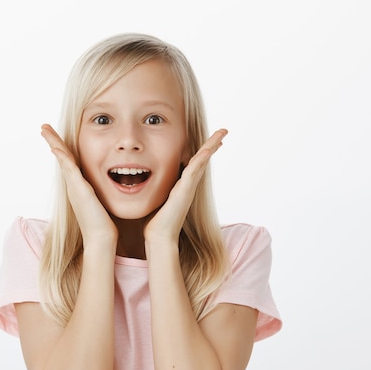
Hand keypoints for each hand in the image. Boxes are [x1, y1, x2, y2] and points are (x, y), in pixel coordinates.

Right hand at [40, 124, 117, 245]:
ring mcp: (74, 187)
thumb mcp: (102, 202)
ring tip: (45, 130)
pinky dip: (62, 157)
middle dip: (53, 141)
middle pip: (61, 157)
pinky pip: (69, 169)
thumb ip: (101, 193)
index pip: (69, 162)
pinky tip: (57, 147)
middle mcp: (73, 185)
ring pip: (62, 160)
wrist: (101, 238)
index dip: (62, 149)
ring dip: (54, 143)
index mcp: (78, 186)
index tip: (56, 137)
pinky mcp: (79, 190)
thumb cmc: (104, 224)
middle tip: (44, 127)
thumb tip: (111, 187)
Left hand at [144, 129, 227, 243]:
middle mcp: (188, 185)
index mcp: (182, 186)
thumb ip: (158, 190)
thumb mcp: (157, 199)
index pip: (195, 164)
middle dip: (213, 145)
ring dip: (211, 146)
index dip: (203, 151)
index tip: (212, 141)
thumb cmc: (156, 223)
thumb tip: (147, 183)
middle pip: (203, 160)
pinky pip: (194, 171)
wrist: (159, 237)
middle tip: (223, 132)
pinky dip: (201, 159)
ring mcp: (188, 188)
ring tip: (222, 134)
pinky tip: (207, 149)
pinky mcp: (184, 191)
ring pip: (202, 162)